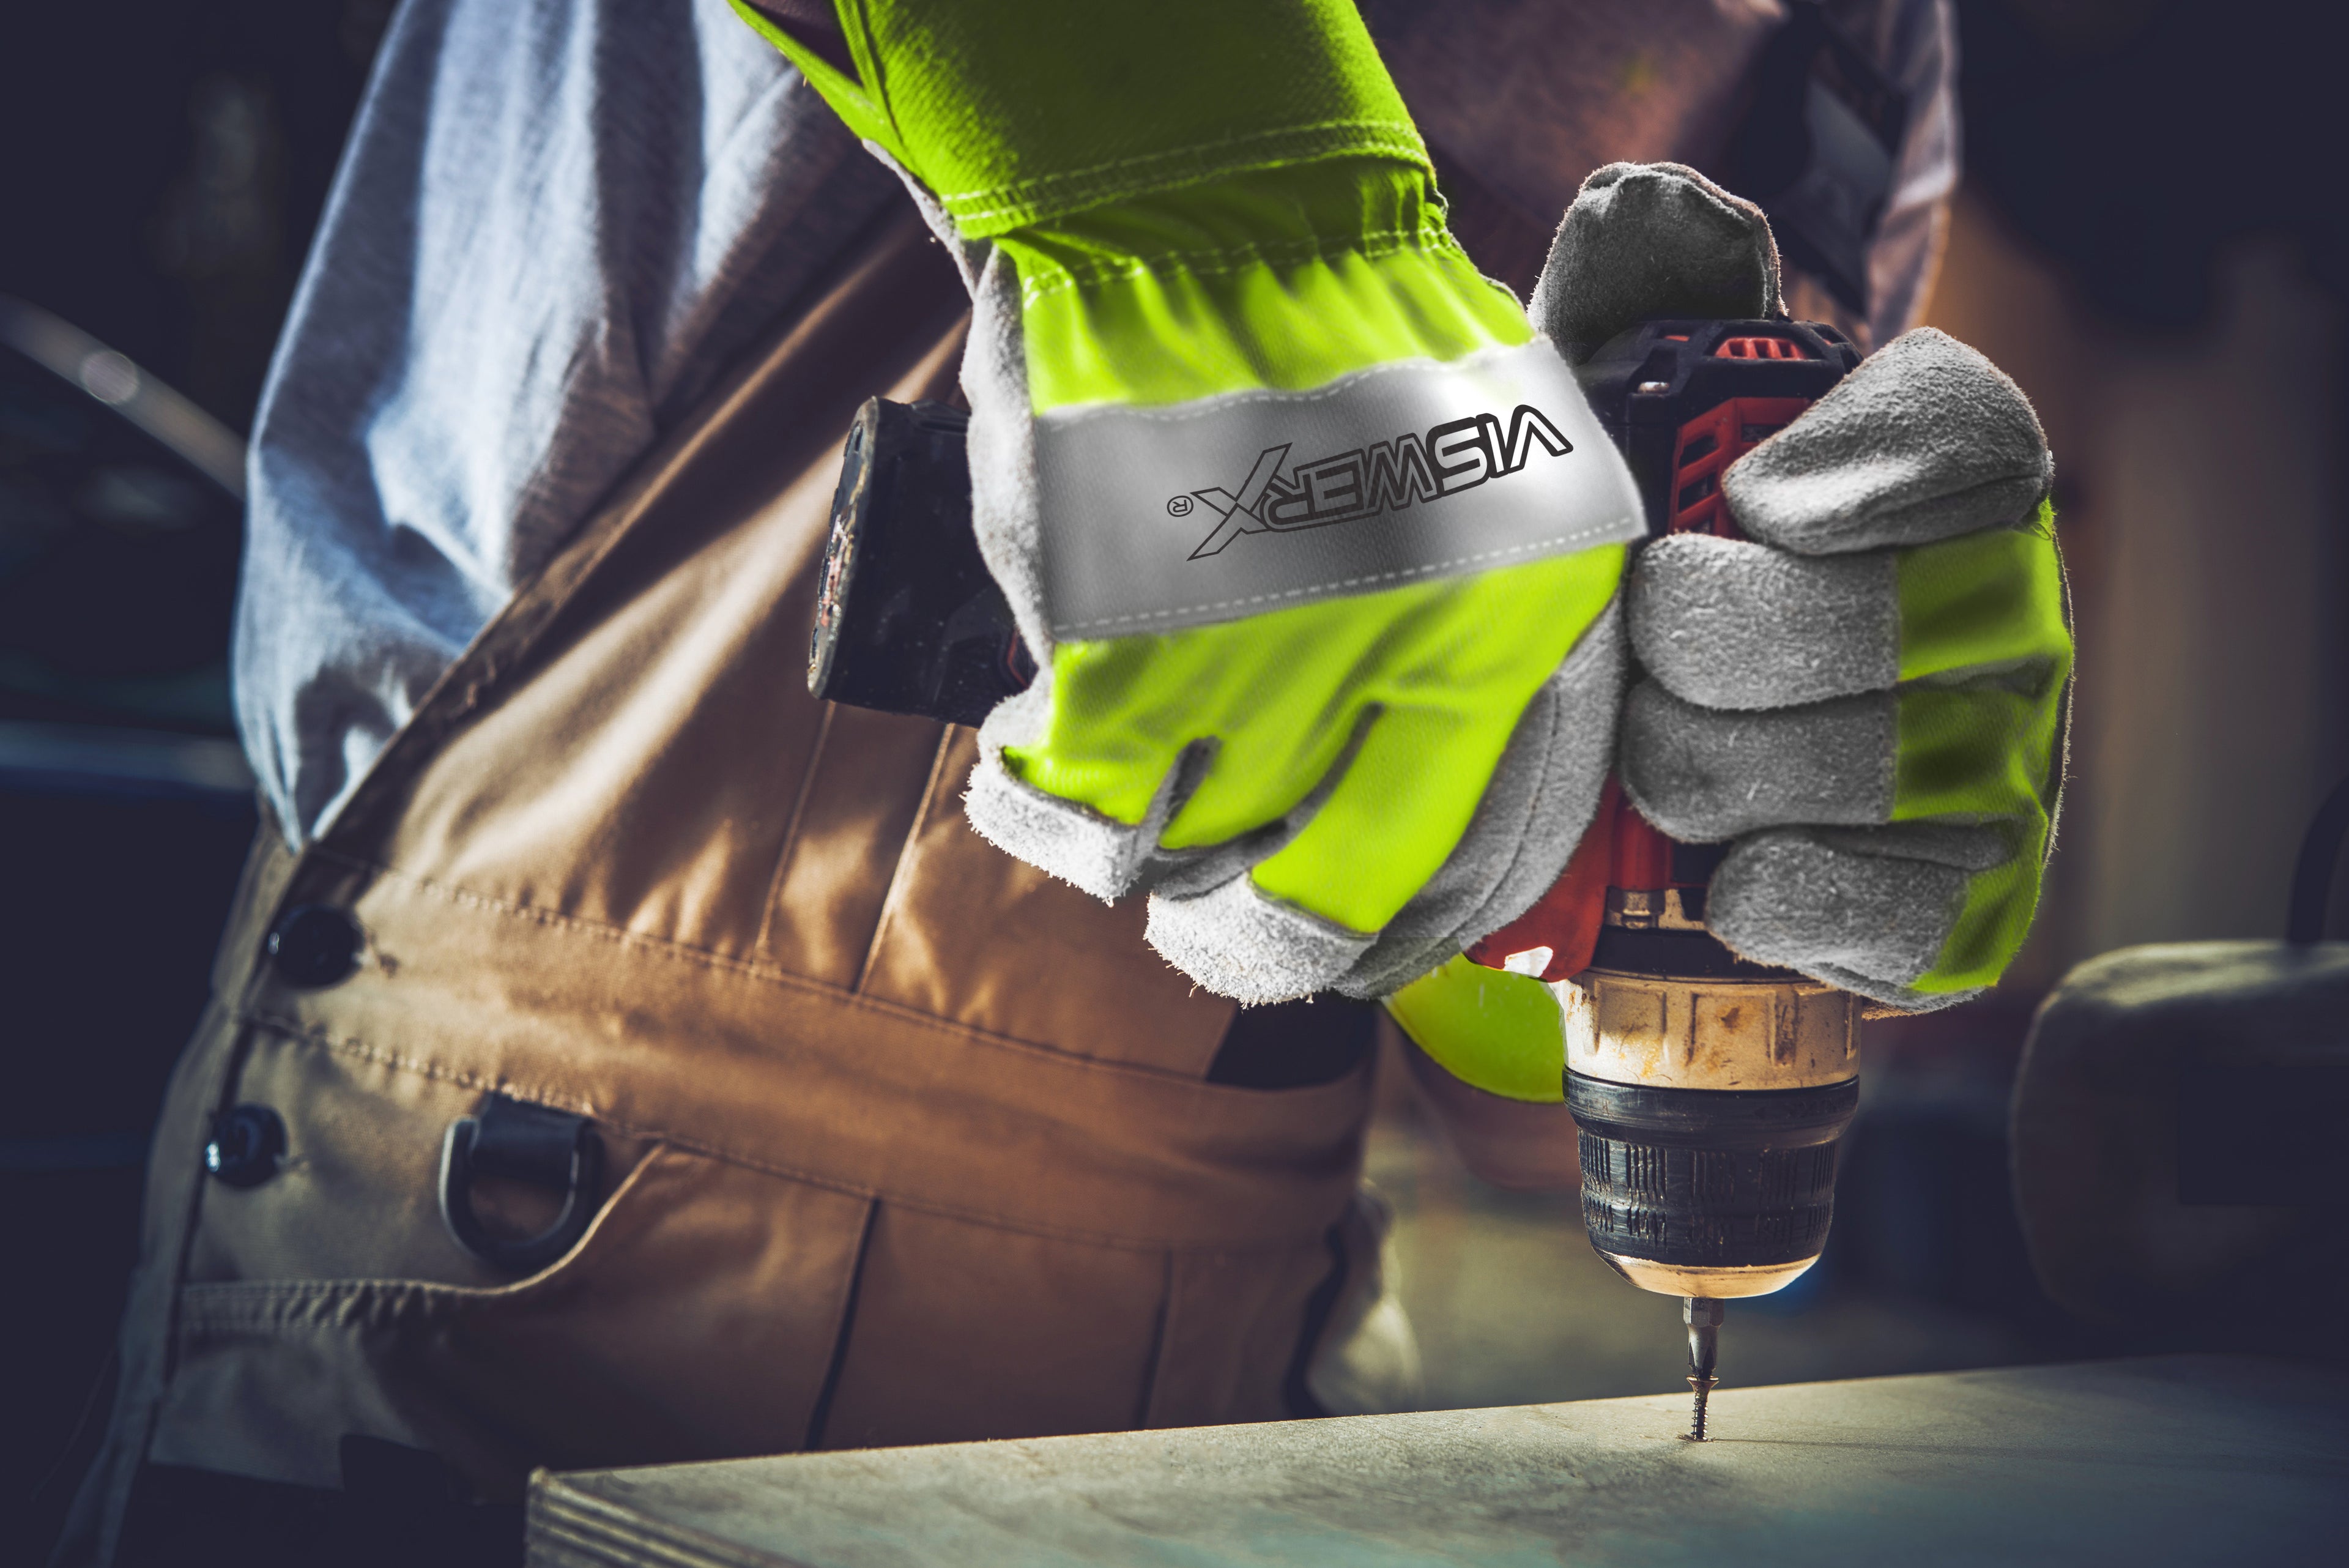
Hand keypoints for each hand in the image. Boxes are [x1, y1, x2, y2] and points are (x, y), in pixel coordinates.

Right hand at [742, 0, 1653, 1001]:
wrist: (1208, 206)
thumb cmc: (1351, 348)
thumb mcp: (1497, 494)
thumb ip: (1486, 654)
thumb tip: (1435, 813)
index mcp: (1529, 621)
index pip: (1481, 872)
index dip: (1394, 940)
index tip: (1340, 945)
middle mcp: (1417, 657)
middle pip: (1326, 906)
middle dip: (1252, 948)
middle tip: (1210, 925)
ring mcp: (1269, 658)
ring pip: (1188, 870)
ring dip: (1138, 860)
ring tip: (1117, 809)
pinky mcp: (1123, 646)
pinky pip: (1070, 808)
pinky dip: (1039, 801)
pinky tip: (1035, 744)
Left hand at [1387, 160, 2070, 1102]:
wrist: (1629, 778)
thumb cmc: (1627, 575)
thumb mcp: (1604, 431)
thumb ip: (1631, 303)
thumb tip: (1649, 211)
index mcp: (1939, 474)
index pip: (1964, 435)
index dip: (1863, 465)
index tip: (1748, 498)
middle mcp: (2005, 607)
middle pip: (1879, 619)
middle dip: (1709, 648)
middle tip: (1640, 654)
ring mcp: (2006, 758)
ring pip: (1872, 763)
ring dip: (1715, 766)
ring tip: (1649, 757)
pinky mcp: (1968, 896)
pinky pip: (1897, 903)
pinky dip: (1787, 891)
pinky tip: (1723, 875)